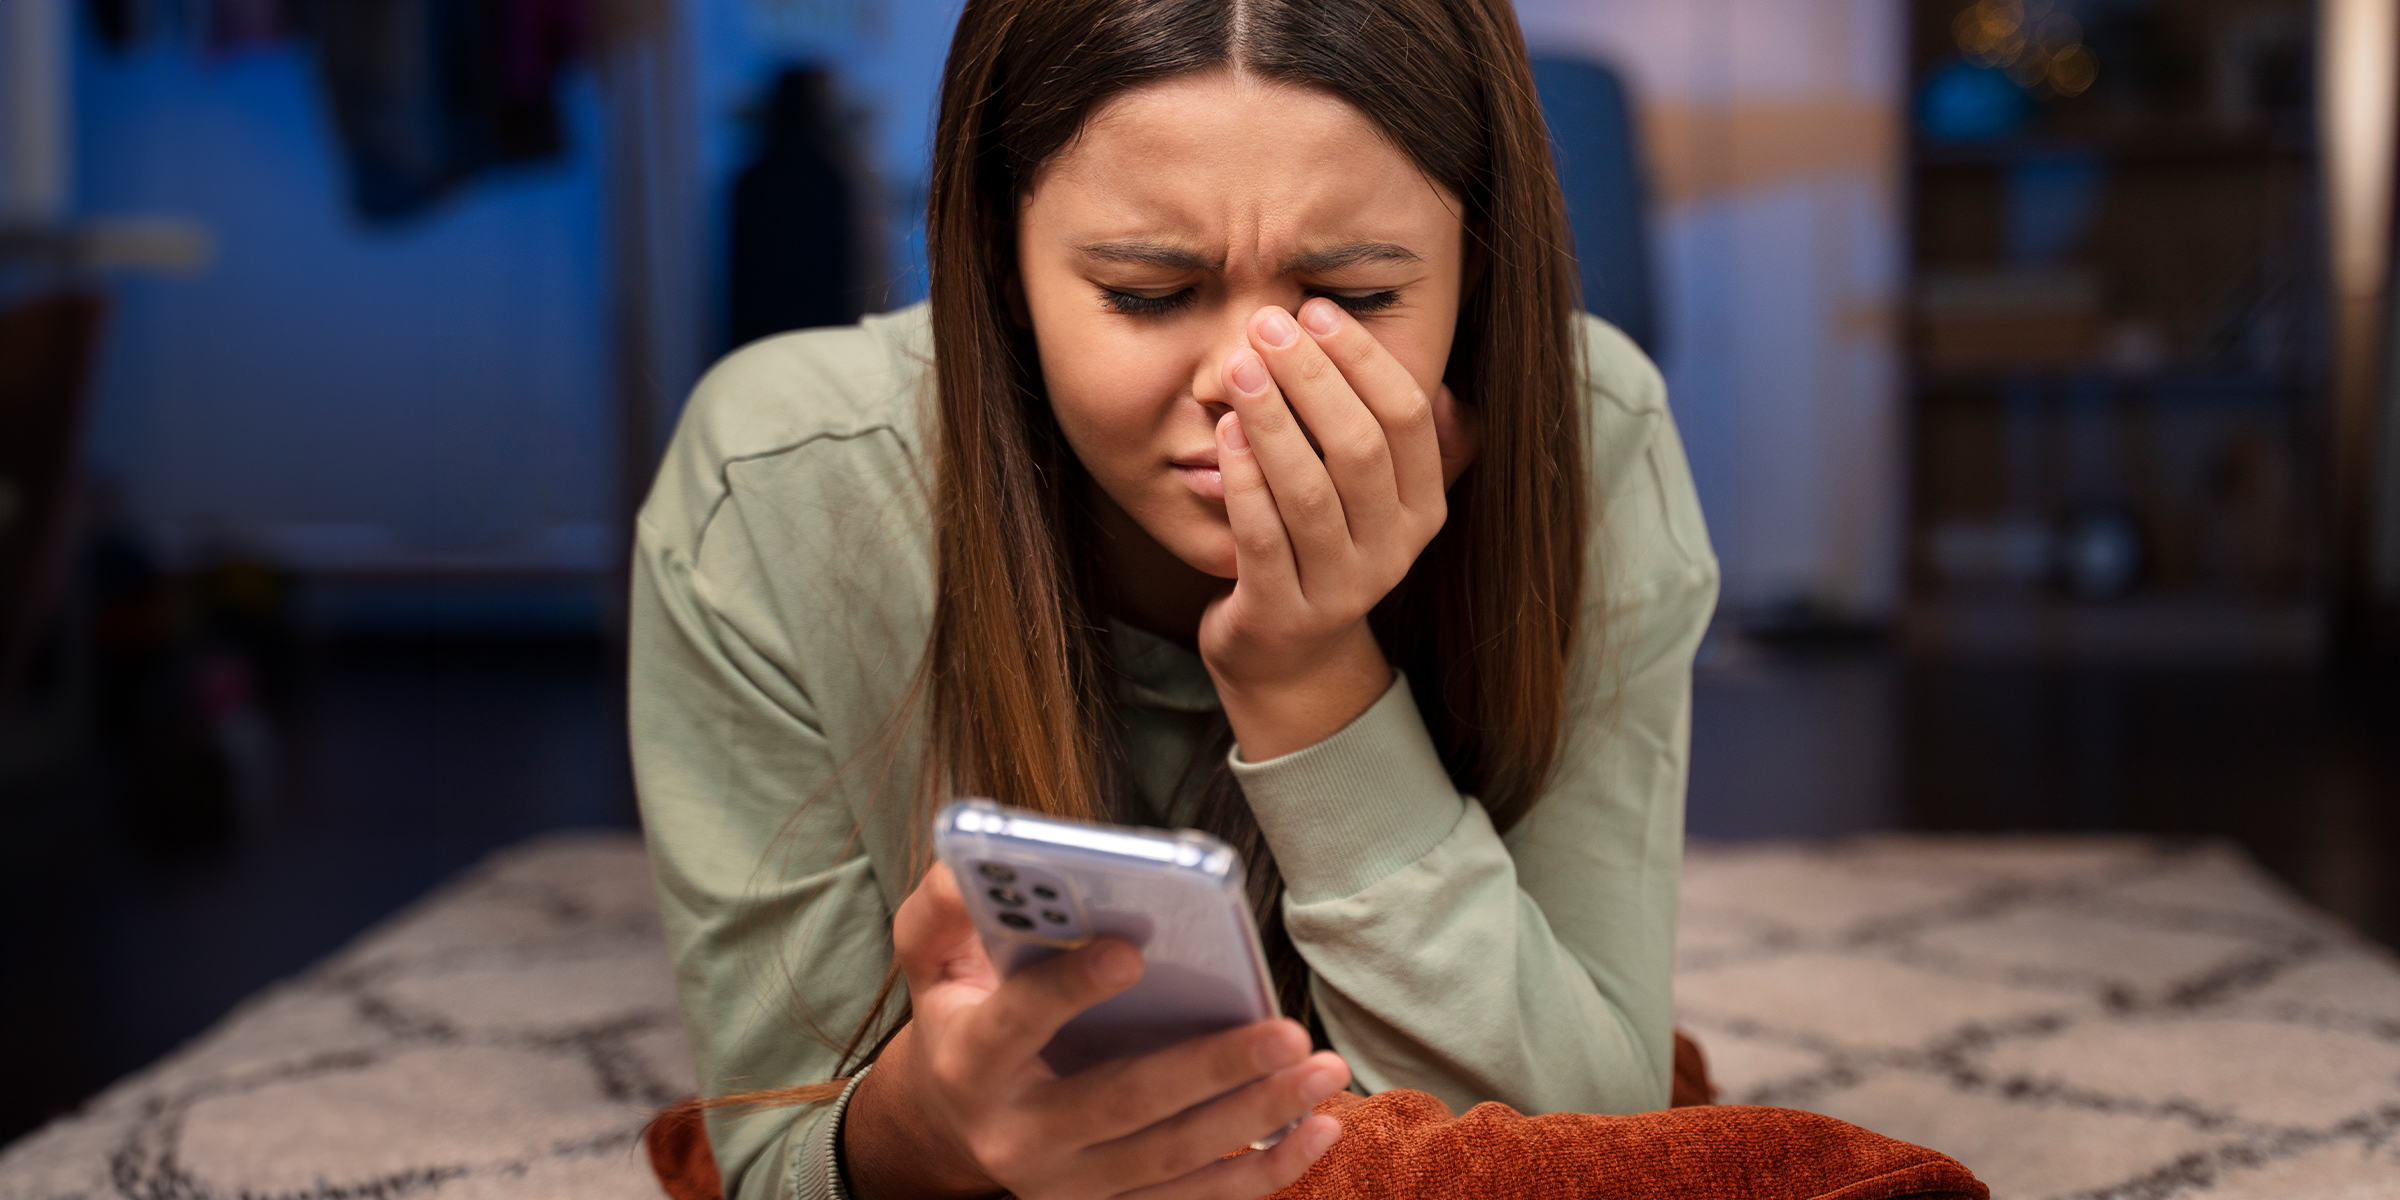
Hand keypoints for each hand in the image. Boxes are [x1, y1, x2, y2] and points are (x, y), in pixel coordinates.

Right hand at [843, 864, 1349, 1199]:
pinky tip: (1319, 1130)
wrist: (949, 1121)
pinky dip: (1261, 1171)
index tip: (1130, 948)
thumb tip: (979, 858)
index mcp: (970, 1061)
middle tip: (1285, 1032)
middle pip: (1121, 1104)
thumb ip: (947, 904)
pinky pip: (1193, 1199)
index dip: (1069, 988)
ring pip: (1171, 1157)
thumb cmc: (961, 1014)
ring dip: (1256, 1116)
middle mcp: (1017, 1136)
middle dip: (1209, 1069)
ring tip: (1322, 1070)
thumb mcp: (933, 956)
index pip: (1016, 1024)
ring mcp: (1068, 1181)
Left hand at [1203, 298, 1480, 760]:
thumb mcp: (1373, 500)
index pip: (1407, 419)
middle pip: (1359, 448)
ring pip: (1310, 491)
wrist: (1287, 660)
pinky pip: (1262, 537)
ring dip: (1274, 421)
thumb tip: (1432, 371)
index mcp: (1422, 510)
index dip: (1364, 358)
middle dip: (1312, 378)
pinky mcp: (1282, 614)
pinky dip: (1244, 480)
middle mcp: (1392, 551)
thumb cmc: (1320, 550)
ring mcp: (1339, 588)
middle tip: (1267, 325)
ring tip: (1240, 368)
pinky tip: (1223, 432)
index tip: (1317, 310)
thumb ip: (1397, 440)